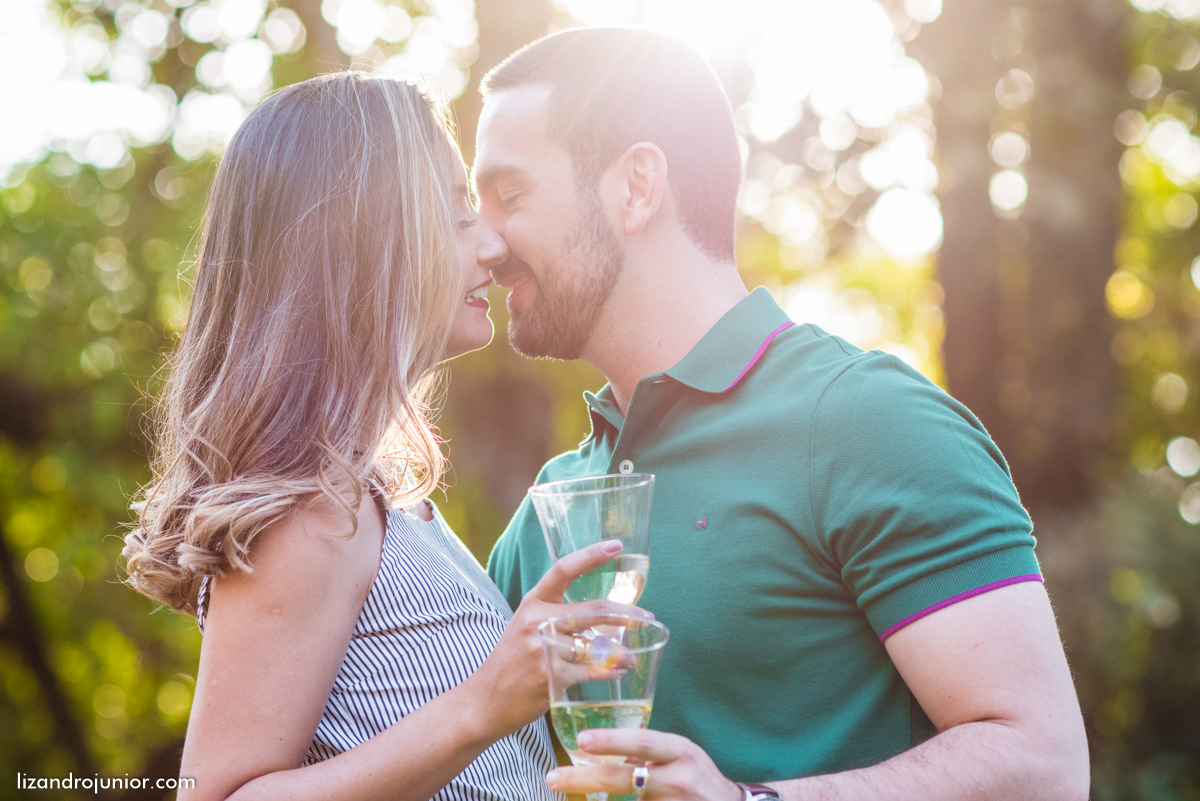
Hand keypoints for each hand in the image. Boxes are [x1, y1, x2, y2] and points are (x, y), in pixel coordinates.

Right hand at [466, 540, 653, 737]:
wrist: (484, 701)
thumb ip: (557, 618)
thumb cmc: (511, 662)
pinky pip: (591, 671)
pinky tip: (621, 671)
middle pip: (593, 611)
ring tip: (633, 655)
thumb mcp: (526, 627)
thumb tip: (603, 617)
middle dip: (627, 614)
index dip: (591, 555)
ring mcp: (544, 649)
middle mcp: (537, 621)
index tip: (616, 545)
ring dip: (622, 652)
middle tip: (648, 616)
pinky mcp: (551, 677)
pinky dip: (610, 672)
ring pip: (596, 646)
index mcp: (533, 603)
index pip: (563, 569)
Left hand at [545, 729, 743, 800]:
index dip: (613, 740)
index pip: (644, 742)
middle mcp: (680, 778)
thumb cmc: (697, 777)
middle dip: (585, 778)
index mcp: (680, 751)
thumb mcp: (679, 755)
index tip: (582, 740)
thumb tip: (601, 751)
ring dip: (599, 799)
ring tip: (571, 792)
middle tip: (554, 777)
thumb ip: (646, 752)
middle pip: (625, 778)